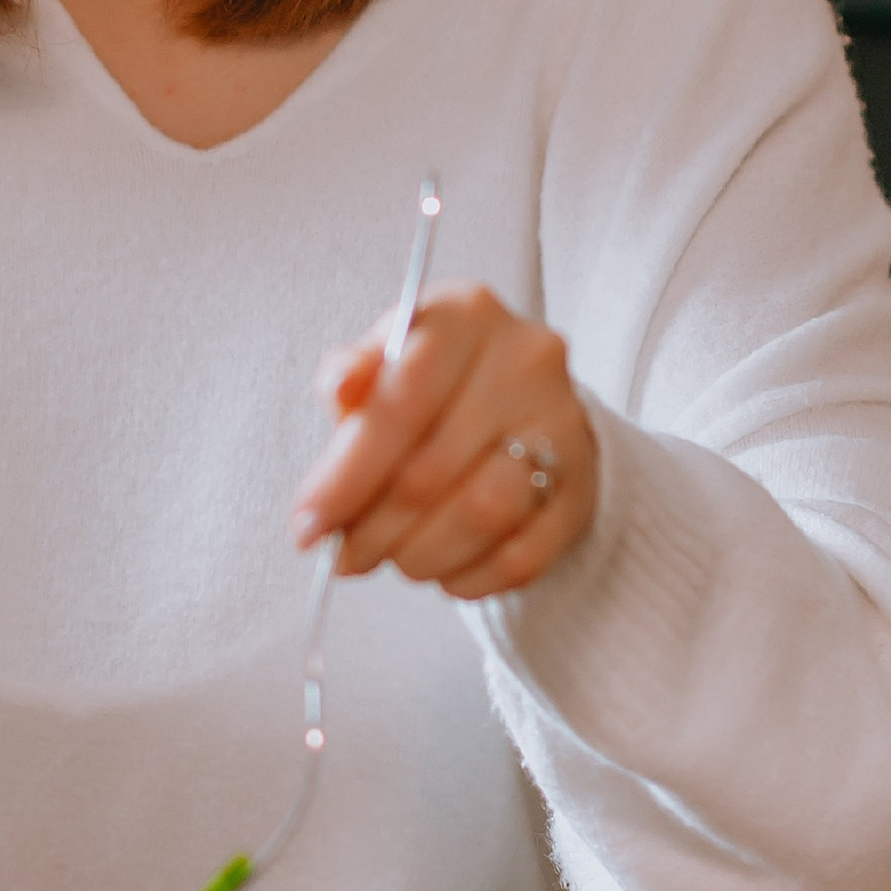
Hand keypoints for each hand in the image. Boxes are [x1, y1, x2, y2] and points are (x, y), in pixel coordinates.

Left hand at [294, 284, 597, 600]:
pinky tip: (441, 570)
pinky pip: (522, 554)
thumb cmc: (431, 383)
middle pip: (433, 469)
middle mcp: (524, 360)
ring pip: (483, 514)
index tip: (306, 525)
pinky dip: (469, 575)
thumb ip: (350, 378)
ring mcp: (563, 423)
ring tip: (391, 559)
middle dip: (373, 527)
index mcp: (464, 315)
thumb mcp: (384, 361)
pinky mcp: (584, 487)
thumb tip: (340, 388)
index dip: (346, 475)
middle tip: (344, 555)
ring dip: (420, 554)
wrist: (521, 401)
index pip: (401, 404)